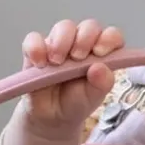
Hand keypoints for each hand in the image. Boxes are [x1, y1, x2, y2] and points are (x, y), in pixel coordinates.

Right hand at [17, 19, 124, 140]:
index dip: (109, 38)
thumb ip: (101, 84)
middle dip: (84, 38)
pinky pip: (33, 39)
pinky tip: (40, 64)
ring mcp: (58, 44)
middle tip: (78, 58)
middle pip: (88, 27)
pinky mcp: (36, 50)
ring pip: (63, 27)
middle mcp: (82, 44)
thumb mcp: (92, 98)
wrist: (50, 118)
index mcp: (101, 53)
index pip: (111, 35)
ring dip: (62, 41)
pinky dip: (36, 47)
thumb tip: (100, 68)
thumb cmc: (76, 103)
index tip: (100, 52)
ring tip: (57, 62)